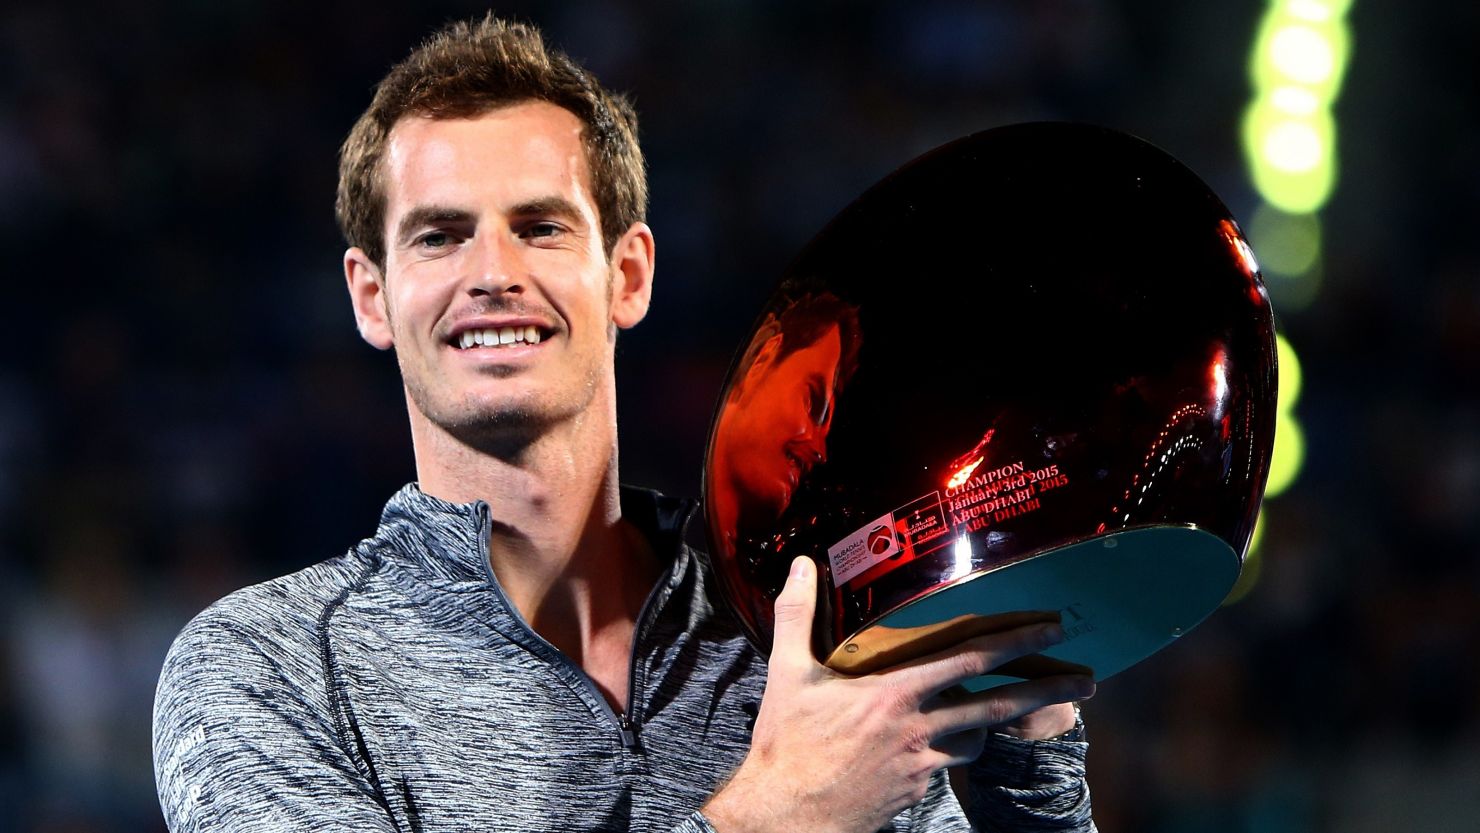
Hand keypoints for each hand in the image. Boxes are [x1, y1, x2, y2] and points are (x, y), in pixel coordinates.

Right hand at [703, 557, 1095, 832]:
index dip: (1015, 640)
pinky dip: (952, 749)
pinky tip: (939, 742)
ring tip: (1001, 710)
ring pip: (976, 738)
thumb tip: (802, 564)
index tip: (1051, 626)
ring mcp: (922, 764)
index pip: (969, 659)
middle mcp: (919, 728)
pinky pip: (948, 764)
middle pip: (998, 705)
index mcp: (895, 693)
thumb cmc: (787, 745)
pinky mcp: (916, 790)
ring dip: (991, 723)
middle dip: (1046, 690)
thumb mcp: (788, 673)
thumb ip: (797, 614)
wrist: (786, 816)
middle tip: (1085, 679)